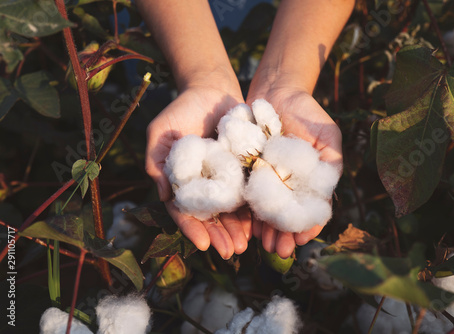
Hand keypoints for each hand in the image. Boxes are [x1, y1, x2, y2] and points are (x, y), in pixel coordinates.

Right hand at [146, 84, 251, 258]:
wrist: (212, 89)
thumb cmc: (181, 109)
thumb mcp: (160, 131)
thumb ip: (156, 161)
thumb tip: (162, 196)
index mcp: (181, 181)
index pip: (184, 210)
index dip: (192, 228)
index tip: (202, 244)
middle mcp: (203, 184)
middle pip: (210, 217)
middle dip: (219, 236)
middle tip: (230, 252)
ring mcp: (225, 179)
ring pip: (230, 211)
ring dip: (236, 230)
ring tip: (245, 246)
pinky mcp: (244, 169)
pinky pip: (248, 193)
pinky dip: (252, 210)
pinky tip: (258, 225)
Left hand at [247, 87, 342, 258]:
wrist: (276, 91)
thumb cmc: (307, 113)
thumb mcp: (327, 136)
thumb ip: (331, 163)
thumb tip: (328, 194)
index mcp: (308, 181)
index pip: (309, 209)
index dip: (307, 226)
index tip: (302, 239)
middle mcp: (288, 184)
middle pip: (286, 215)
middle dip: (283, 234)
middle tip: (280, 250)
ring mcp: (267, 179)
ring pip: (267, 210)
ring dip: (266, 230)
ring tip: (264, 245)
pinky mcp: (247, 171)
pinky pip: (248, 194)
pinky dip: (249, 211)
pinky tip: (249, 226)